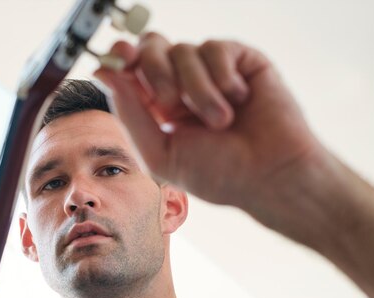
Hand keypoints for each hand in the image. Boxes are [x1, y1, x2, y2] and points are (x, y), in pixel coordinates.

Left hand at [94, 33, 326, 215]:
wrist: (270, 175)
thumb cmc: (219, 174)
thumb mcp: (160, 153)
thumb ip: (130, 114)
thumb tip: (103, 73)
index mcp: (160, 108)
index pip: (132, 69)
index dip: (121, 57)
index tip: (118, 56)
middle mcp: (183, 86)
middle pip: (151, 47)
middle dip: (153, 70)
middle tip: (168, 101)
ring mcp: (211, 72)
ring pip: (182, 50)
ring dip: (196, 89)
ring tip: (220, 121)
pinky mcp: (240, 61)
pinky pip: (214, 47)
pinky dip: (220, 76)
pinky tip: (237, 100)